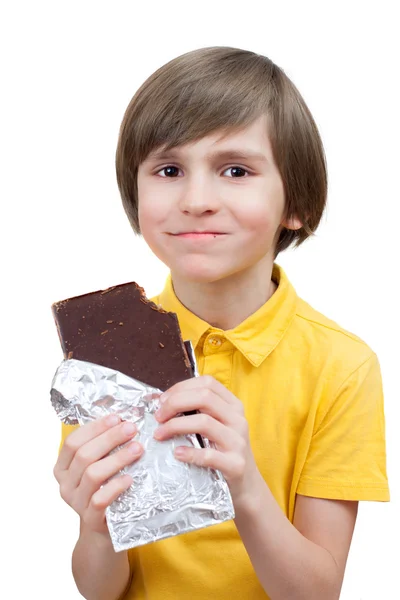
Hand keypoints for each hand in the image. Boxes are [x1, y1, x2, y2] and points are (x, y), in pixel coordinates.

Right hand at [53, 415, 142, 535]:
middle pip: (84, 455)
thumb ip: (104, 446)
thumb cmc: (104, 489)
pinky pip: (100, 500)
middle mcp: (65, 484)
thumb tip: (124, 419)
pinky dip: (116, 486)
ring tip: (137, 448)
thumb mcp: (99, 466)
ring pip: (92, 474)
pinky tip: (130, 478)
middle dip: (109, 438)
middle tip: (131, 428)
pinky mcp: (91, 519)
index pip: (73, 442)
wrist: (104, 530)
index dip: (95, 428)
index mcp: (63, 467)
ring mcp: (76, 502)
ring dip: (117, 458)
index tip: (117, 417)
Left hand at [153, 375, 260, 505]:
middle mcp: (238, 419)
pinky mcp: (235, 464)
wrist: (246, 485)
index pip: (207, 383)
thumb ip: (197, 411)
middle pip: (204, 397)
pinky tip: (176, 453)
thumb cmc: (223, 452)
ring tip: (159, 434)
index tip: (162, 400)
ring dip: (175, 425)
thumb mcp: (217, 426)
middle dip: (175, 403)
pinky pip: (208, 455)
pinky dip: (189, 453)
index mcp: (233, 405)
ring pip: (204, 422)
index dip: (181, 387)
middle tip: (158, 416)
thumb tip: (160, 401)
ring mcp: (238, 441)